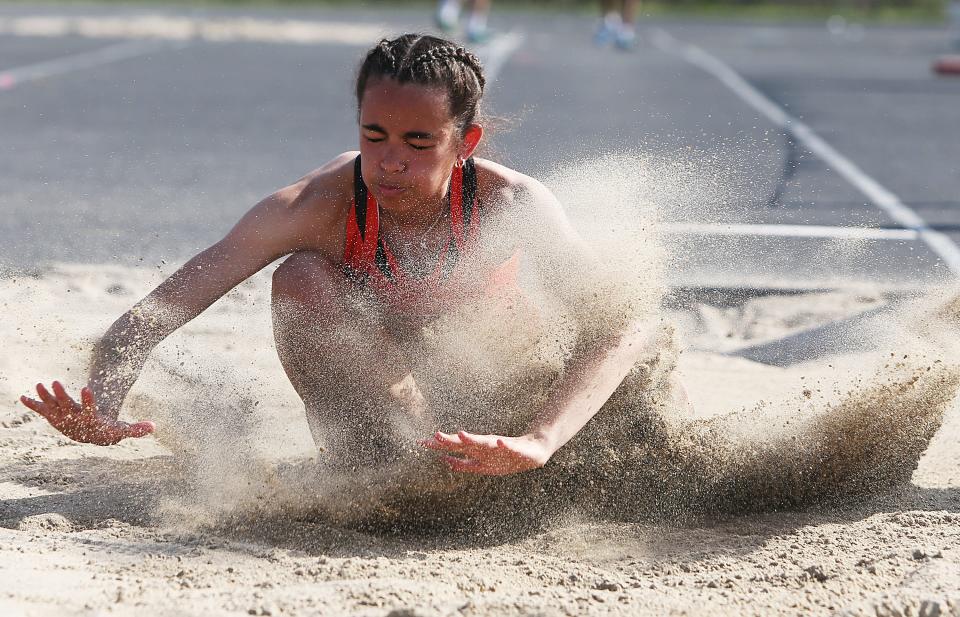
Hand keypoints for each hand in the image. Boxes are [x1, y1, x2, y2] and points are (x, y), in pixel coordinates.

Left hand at [20, 381, 153, 445]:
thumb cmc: (107, 431)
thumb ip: (137, 429)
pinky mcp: (55, 417)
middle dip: (60, 395)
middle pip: (66, 407)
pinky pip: (43, 410)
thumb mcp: (122, 430)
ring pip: (52, 407)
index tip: (86, 388)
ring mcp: (62, 419)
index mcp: (91, 421)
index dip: (88, 400)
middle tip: (55, 382)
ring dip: (44, 397)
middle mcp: (74, 421)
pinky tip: (22, 397)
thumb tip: (154, 426)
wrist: (90, 438)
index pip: (90, 410)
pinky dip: (33, 404)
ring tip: (39, 384)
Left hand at [421, 430, 552, 475]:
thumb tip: (446, 462)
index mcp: (477, 450)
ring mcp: (499, 446)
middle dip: (450, 441)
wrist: (532, 451)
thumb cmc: (505, 458)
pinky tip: (500, 442)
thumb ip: (465, 464)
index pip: (454, 446)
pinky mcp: (514, 447)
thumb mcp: (483, 466)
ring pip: (484, 442)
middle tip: (435, 436)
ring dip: (474, 439)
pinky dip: (504, 445)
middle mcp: (485, 446)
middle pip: (464, 443)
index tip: (422, 442)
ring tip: (462, 435)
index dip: (439, 445)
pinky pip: (509, 446)